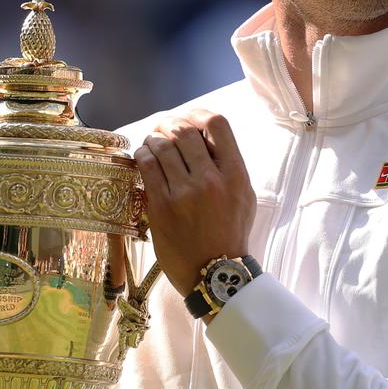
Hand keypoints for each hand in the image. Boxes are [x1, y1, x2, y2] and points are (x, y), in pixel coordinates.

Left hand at [135, 109, 255, 295]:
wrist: (215, 273)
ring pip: (163, 145)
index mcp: (235, 174)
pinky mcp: (162, 206)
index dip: (199, 114)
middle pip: (185, 130)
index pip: (217, 124)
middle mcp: (211, 179)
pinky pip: (147, 166)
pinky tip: (144, 157)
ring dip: (154, 138)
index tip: (190, 120)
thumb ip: (229, 167)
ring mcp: (185, 192)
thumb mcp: (244, 196)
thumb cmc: (230, 233)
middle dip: (171, 124)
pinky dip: (143, 155)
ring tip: (152, 142)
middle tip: (164, 128)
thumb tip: (206, 139)